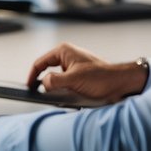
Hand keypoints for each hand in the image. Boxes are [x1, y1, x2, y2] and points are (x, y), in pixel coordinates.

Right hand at [27, 43, 147, 103]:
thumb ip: (54, 81)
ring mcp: (74, 67)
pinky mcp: (79, 76)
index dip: (32, 76)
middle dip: (47, 85)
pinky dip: (66, 93)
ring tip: (64, 97)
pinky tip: (72, 99)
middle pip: (47, 71)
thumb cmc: (102, 77)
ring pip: (57, 80)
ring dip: (58, 90)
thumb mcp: (73, 80)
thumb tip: (43, 84)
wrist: (121, 84)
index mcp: (63, 51)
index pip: (40, 63)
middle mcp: (67, 57)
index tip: (29, 88)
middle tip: (46, 96)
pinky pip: (66, 85)